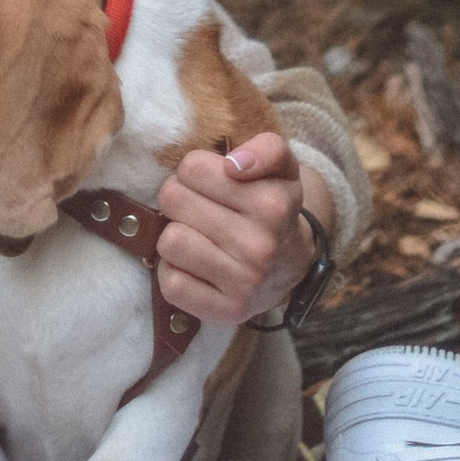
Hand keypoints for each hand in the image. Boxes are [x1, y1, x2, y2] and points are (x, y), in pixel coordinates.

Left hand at [152, 127, 306, 326]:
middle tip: (198, 209)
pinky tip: (194, 266)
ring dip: (175, 235)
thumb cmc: (273, 208)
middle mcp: (260, 245)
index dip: (194, 172)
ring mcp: (244, 283)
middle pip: (173, 199)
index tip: (211, 183)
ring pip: (168, 241)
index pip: (191, 167)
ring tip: (196, 236)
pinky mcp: (226, 312)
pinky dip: (174, 272)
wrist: (290, 267)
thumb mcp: (282, 168)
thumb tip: (234, 164)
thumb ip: (267, 149)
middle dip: (179, 199)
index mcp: (272, 203)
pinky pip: (170, 283)